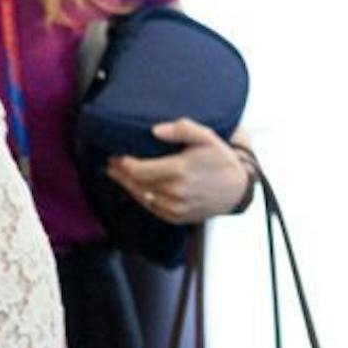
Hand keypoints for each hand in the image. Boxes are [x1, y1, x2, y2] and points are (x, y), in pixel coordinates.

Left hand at [106, 119, 252, 224]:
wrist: (237, 189)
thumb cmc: (220, 159)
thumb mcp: (207, 137)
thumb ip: (182, 129)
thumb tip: (155, 130)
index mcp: (179, 171)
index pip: (139, 170)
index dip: (123, 163)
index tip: (116, 154)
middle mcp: (175, 192)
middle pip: (136, 184)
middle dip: (120, 173)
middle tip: (110, 163)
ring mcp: (176, 208)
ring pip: (142, 197)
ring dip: (127, 186)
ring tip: (116, 174)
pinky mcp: (178, 218)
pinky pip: (152, 209)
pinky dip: (140, 198)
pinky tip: (134, 188)